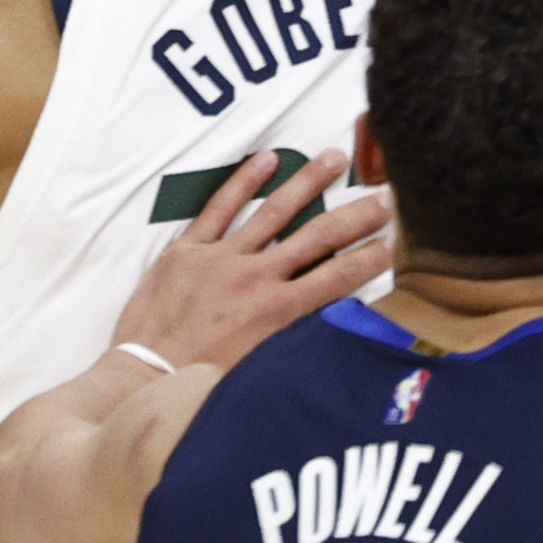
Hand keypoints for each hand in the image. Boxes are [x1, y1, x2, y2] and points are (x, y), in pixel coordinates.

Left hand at [109, 147, 393, 370]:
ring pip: (274, 211)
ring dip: (308, 181)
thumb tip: (334, 329)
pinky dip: (244, 181)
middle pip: (318, 237)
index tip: (395, 240)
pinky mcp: (188, 249)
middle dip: (356, 214)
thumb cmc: (204, 385)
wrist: (146, 376)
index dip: (370, 257)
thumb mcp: (263, 371)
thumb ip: (297, 343)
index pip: (339, 278)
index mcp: (279, 314)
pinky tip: (267, 159)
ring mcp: (222, 258)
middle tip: (385, 193)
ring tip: (335, 156)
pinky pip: (220, 208)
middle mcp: (257, 278)